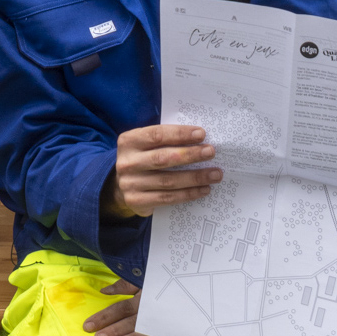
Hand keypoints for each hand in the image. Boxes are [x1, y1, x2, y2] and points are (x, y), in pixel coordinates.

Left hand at [83, 279, 181, 335]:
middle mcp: (153, 307)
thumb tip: (104, 290)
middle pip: (131, 319)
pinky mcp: (183, 328)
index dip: (104, 316)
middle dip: (114, 328)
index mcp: (142, 296)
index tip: (88, 326)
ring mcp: (167, 318)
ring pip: (149, 329)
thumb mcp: (145, 277)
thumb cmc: (168, 279)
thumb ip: (125, 285)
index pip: (120, 307)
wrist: (197, 280)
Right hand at [107, 124, 221, 217]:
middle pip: (163, 158)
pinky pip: (167, 198)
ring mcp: (130, 183)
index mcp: (129, 141)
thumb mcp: (146, 144)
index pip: (157, 135)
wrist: (121, 185)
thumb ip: (166, 140)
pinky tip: (204, 189)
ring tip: (215, 174)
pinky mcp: (137, 201)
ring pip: (168, 180)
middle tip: (211, 152)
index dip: (180, 134)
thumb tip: (199, 138)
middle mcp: (127, 162)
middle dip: (190, 155)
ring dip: (195, 177)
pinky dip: (188, 194)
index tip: (201, 134)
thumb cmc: (143, 158)